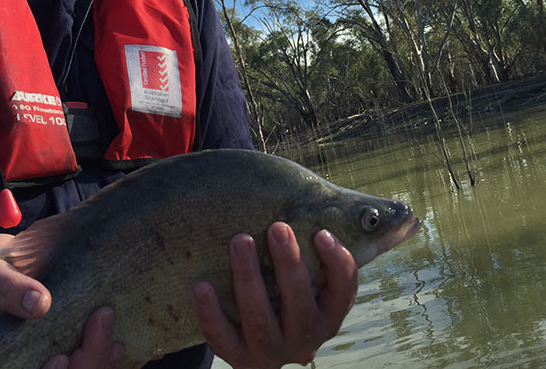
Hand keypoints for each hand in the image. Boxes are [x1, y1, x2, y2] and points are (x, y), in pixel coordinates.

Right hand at [0, 233, 123, 367]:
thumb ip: (7, 288)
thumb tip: (40, 303)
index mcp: (1, 356)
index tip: (61, 358)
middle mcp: (26, 358)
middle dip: (86, 360)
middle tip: (103, 318)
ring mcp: (45, 355)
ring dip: (99, 360)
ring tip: (114, 340)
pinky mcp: (64, 346)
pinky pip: (87, 363)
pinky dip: (104, 360)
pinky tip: (117, 346)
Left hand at [193, 222, 357, 368]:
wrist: (255, 344)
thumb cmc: (282, 292)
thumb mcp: (304, 278)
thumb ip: (311, 249)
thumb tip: (316, 194)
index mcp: (327, 316)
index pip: (343, 292)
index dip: (338, 264)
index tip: (321, 232)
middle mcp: (305, 340)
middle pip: (301, 306)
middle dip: (289, 264)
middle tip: (278, 227)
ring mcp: (272, 353)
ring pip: (261, 321)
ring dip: (249, 279)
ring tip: (240, 240)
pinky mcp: (239, 360)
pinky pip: (223, 339)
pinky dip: (212, 314)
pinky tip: (202, 286)